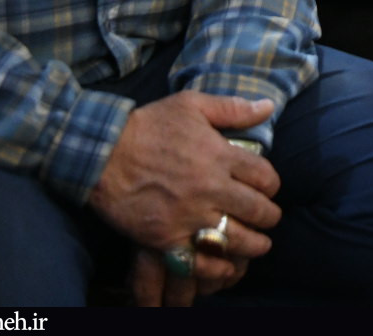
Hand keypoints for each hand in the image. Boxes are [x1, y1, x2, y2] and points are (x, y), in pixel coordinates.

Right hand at [89, 91, 280, 296]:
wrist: (100, 153)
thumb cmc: (147, 126)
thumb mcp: (191, 105)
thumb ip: (233, 108)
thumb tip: (268, 106)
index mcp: (220, 156)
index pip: (266, 177)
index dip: (272, 185)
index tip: (268, 189)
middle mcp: (210, 188)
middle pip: (258, 210)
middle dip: (269, 216)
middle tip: (268, 219)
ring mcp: (188, 215)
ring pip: (237, 239)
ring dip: (254, 244)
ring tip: (259, 245)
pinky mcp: (166, 238)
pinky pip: (201, 261)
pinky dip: (217, 267)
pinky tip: (226, 266)